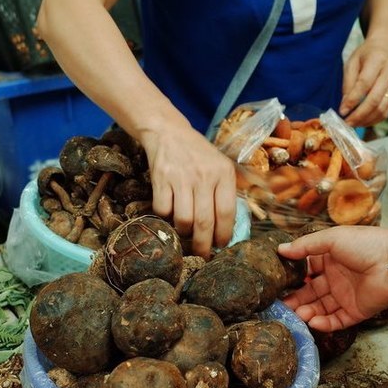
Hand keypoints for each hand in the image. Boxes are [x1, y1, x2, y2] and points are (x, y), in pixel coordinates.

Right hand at [142, 126, 236, 257]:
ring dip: (184, 233)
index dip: (223, 234)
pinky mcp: (160, 179)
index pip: (226, 213)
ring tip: (186, 232)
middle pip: (205, 222)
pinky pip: (163, 211)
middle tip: (203, 254)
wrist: (168, 132)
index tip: (220, 245)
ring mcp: (181, 178)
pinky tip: (170, 214)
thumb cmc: (198, 155)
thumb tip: (227, 229)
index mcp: (223, 174)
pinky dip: (165, 218)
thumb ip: (225, 192)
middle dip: (204, 245)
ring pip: (183, 220)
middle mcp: (203, 176)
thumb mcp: (220, 166)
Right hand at [278, 227, 387, 330]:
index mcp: (330, 259)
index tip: (278, 284)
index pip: (307, 270)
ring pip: (321, 308)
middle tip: (282, 306)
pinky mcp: (355, 311)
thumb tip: (280, 249)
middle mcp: (336, 278)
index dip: (294, 277)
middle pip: (311, 292)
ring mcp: (346, 296)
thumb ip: (305, 245)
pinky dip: (324, 323)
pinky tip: (313, 322)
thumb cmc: (364, 245)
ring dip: (308, 312)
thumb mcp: (331, 238)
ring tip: (296, 314)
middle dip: (296, 299)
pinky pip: (337, 320)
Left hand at [340, 37, 387, 127]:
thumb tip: (344, 105)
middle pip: (375, 99)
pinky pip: (387, 111)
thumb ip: (348, 83)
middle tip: (347, 123)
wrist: (385, 49)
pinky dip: (375, 120)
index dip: (353, 100)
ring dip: (367, 120)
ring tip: (354, 124)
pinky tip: (364, 122)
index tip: (342, 111)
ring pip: (382, 108)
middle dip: (359, 115)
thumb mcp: (352, 63)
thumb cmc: (365, 55)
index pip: (364, 84)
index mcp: (377, 61)